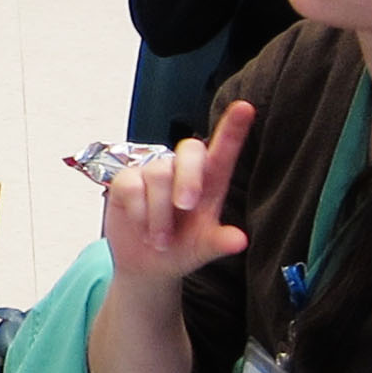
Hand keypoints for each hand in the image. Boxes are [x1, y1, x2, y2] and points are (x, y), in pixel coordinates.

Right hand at [102, 100, 252, 285]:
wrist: (145, 265)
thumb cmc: (181, 250)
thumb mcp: (202, 250)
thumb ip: (219, 242)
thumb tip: (240, 240)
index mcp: (210, 184)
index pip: (223, 152)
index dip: (233, 129)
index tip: (245, 108)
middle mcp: (183, 172)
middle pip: (190, 150)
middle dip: (189, 177)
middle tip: (186, 207)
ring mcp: (154, 173)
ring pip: (158, 175)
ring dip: (159, 214)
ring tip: (160, 239)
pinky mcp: (126, 179)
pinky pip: (132, 186)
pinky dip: (138, 213)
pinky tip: (142, 227)